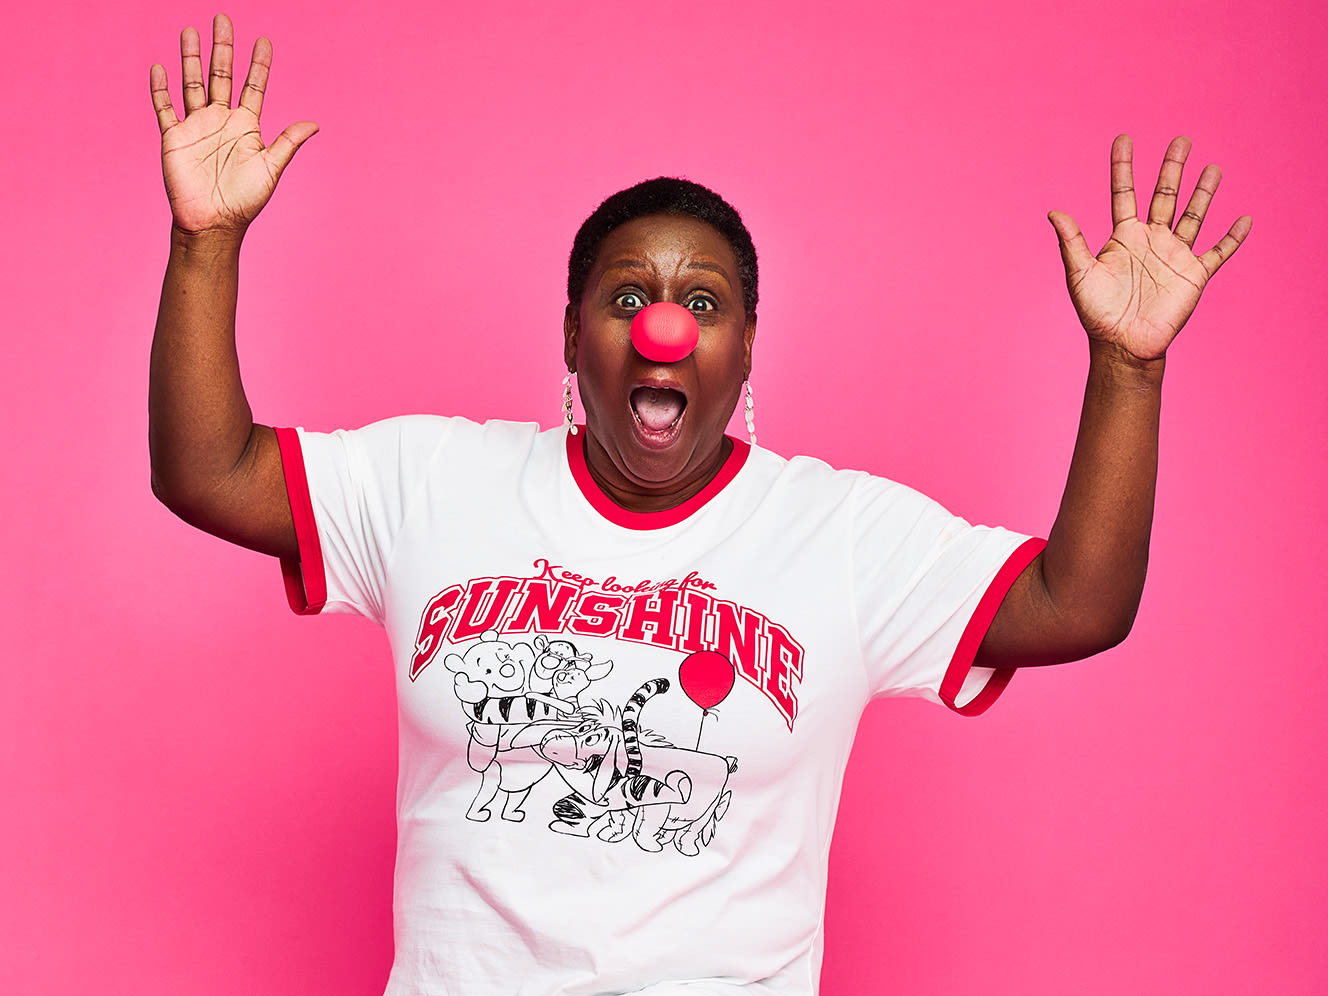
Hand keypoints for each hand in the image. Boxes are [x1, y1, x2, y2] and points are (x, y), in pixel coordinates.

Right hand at [149, 13, 316, 236]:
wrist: (213, 222)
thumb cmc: (245, 200)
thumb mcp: (271, 168)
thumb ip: (288, 142)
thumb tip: (315, 123)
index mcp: (246, 126)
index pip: (253, 87)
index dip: (258, 65)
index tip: (263, 40)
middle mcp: (221, 120)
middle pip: (221, 76)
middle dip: (222, 48)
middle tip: (222, 19)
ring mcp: (196, 126)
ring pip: (192, 83)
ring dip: (191, 58)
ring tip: (190, 30)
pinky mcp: (174, 137)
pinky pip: (165, 108)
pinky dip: (160, 88)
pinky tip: (160, 67)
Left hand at [1048, 135, 1250, 361]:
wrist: (1123, 344)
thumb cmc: (1097, 313)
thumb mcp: (1079, 274)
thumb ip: (1071, 242)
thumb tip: (1054, 212)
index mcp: (1123, 236)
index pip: (1124, 193)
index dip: (1122, 167)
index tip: (1123, 139)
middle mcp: (1151, 239)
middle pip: (1165, 195)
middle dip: (1172, 168)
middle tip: (1181, 140)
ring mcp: (1174, 254)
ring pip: (1193, 215)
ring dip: (1204, 193)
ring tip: (1213, 168)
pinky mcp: (1194, 274)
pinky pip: (1218, 251)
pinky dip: (1233, 237)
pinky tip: (1245, 219)